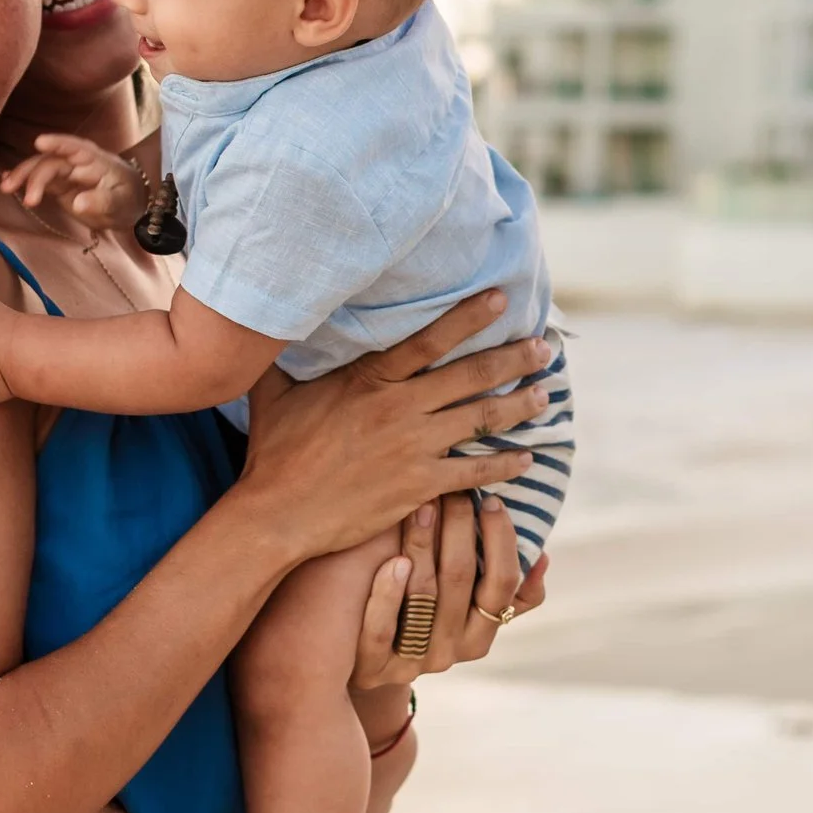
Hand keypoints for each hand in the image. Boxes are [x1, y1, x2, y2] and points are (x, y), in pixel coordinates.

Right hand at [0, 133, 144, 233]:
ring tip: (6, 188)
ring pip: (40, 169)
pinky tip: (6, 182)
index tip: (40, 143)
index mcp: (95, 160)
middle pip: (51, 162)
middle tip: (27, 198)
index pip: (75, 148)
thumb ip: (102, 201)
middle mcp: (76, 162)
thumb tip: (78, 203)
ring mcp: (65, 172)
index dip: (58, 143)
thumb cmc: (128, 199)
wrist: (128, 206)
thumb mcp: (121, 203)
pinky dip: (23, 180)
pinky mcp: (58, 184)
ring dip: (23, 176)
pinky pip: (38, 180)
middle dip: (35, 176)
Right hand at [240, 291, 549, 561]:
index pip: (430, 339)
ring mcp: (413, 448)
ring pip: (480, 419)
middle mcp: (399, 408)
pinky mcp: (419, 486)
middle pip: (469, 376)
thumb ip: (279, 356)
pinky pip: (473, 471)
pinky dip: (504, 465)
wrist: (278, 513)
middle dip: (513, 359)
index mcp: (368, 379)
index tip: (503, 300)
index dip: (469, 317)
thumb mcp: (273, 393)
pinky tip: (526, 459)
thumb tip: (267, 323)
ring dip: (519, 406)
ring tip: (545, 395)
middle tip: (545, 348)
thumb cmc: (273, 452)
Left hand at [349, 493, 548, 692]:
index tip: (490, 499)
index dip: (500, 541)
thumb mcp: (462, 604)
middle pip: (461, 582)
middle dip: (459, 529)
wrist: (356, 658)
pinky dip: (388, 593)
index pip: (502, 585)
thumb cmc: (416, 613)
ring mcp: (411, 663)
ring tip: (422, 506)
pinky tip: (393, 560)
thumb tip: (542, 556)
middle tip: (452, 490)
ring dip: (424, 545)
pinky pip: (382, 630)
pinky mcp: (373, 669)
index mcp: (480, 636)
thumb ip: (503, 586)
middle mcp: (450, 653)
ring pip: (423, 597)